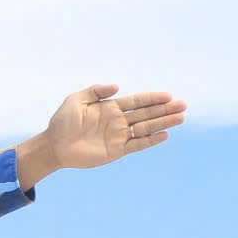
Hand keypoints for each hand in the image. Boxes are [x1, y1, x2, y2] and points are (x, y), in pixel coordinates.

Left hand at [16, 83, 188, 187]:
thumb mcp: (75, 100)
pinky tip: (164, 135)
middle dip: (164, 110)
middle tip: (183, 105)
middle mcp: (118, 121)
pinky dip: (150, 140)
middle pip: (146, 114)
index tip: (169, 96)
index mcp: (110, 108)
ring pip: (146, 128)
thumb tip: (117, 87)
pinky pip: (137, 144)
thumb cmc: (62, 122)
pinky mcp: (117, 150)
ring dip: (163, 123)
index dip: (152, 98)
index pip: (136, 101)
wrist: (54, 145)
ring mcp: (119, 136)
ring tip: (180, 118)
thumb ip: (95, 91)